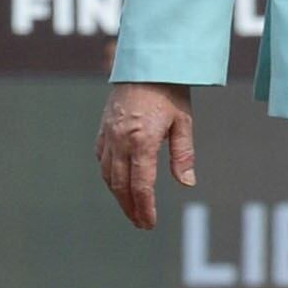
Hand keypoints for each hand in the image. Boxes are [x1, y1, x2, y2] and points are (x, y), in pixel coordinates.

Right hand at [97, 80, 195, 229]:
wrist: (146, 63)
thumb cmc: (170, 91)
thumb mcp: (183, 122)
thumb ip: (183, 154)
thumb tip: (186, 184)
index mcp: (142, 141)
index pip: (141, 185)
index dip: (145, 208)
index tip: (149, 224)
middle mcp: (120, 141)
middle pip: (121, 185)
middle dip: (130, 208)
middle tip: (141, 224)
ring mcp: (108, 135)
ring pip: (108, 175)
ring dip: (119, 196)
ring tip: (131, 209)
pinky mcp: (103, 129)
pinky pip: (101, 159)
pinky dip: (109, 176)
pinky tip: (117, 183)